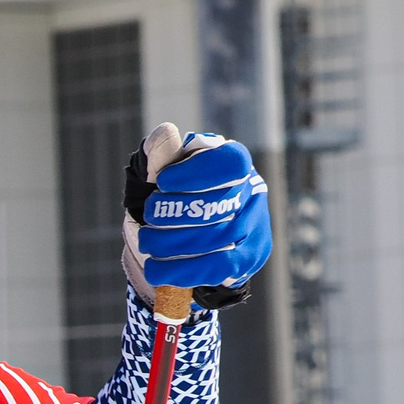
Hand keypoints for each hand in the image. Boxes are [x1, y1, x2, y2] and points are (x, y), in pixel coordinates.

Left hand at [122, 123, 270, 306]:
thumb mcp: (159, 173)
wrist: (180, 237)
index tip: (162, 182)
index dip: (196, 173)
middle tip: (149, 218)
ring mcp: (256, 225)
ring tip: (147, 244)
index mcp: (233, 162)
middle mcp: (252, 191)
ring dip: (174, 244)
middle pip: (220, 204)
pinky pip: (222, 266)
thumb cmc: (170, 196)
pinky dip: (185, 270)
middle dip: (176, 214)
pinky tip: (158, 270)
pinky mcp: (251, 256)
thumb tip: (166, 133)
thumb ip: (160, 156)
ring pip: (220, 238)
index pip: (229, 163)